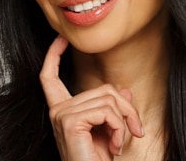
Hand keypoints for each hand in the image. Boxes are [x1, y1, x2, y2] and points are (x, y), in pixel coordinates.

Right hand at [40, 36, 143, 159]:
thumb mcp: (109, 132)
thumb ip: (114, 109)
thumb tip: (124, 91)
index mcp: (62, 111)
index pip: (49, 77)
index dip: (53, 55)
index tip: (61, 39)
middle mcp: (58, 110)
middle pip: (103, 89)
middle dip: (126, 108)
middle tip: (135, 131)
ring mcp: (61, 114)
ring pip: (108, 99)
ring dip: (125, 121)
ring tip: (120, 143)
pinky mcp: (70, 121)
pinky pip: (106, 110)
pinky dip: (119, 127)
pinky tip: (114, 146)